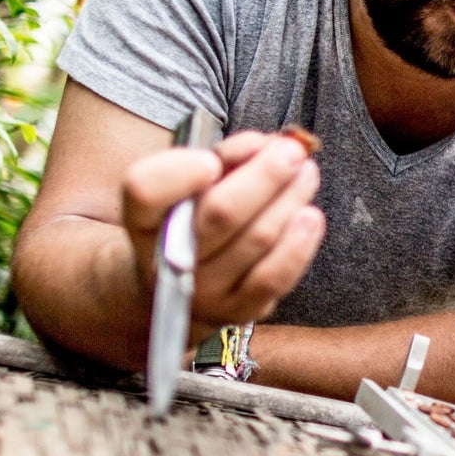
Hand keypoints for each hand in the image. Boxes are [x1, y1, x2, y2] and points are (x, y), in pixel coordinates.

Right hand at [120, 127, 325, 328]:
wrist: (179, 289)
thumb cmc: (193, 219)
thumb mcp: (193, 184)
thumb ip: (223, 157)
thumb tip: (267, 145)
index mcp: (143, 219)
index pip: (145, 191)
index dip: (179, 172)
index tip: (211, 160)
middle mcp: (166, 259)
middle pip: (219, 214)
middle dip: (265, 176)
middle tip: (292, 151)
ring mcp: (203, 290)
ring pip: (257, 239)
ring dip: (290, 199)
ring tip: (306, 173)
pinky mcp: (237, 310)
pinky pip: (273, 277)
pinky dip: (298, 244)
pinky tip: (311, 217)